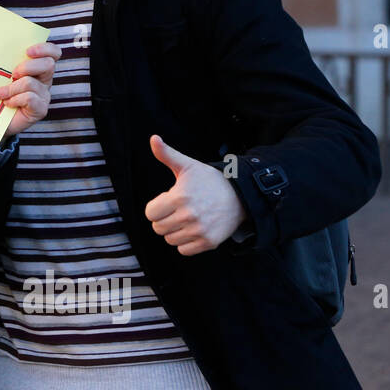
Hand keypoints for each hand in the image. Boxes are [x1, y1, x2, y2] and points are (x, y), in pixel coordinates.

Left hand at [0, 41, 60, 139]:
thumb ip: (1, 61)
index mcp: (38, 67)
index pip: (53, 53)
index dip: (44, 49)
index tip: (28, 51)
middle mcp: (44, 80)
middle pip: (48, 64)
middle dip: (27, 67)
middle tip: (12, 74)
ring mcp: (44, 95)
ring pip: (31, 83)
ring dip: (11, 88)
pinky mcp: (40, 109)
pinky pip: (29, 98)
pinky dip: (14, 99)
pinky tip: (7, 103)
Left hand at [144, 134, 247, 254]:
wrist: (240, 195)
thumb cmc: (209, 180)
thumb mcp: (187, 165)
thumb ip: (167, 154)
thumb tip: (153, 138)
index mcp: (179, 197)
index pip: (150, 213)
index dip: (157, 207)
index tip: (168, 201)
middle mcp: (189, 216)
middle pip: (158, 228)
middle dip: (164, 218)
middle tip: (178, 210)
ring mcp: (199, 230)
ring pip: (170, 240)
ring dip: (175, 231)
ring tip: (186, 218)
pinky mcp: (209, 242)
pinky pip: (183, 250)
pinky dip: (186, 243)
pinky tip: (193, 229)